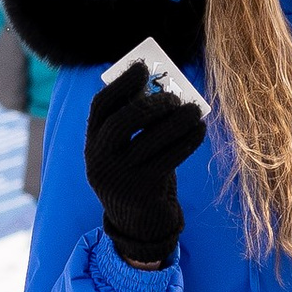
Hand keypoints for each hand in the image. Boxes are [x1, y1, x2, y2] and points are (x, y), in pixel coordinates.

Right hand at [84, 64, 206, 271]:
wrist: (140, 225)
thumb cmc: (139, 175)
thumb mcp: (128, 150)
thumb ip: (137, 123)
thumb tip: (159, 85)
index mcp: (92, 144)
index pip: (101, 106)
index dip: (121, 83)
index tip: (142, 67)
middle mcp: (99, 160)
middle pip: (123, 121)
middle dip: (152, 103)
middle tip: (175, 96)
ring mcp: (119, 177)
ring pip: (150, 139)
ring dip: (177, 120)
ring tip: (195, 109)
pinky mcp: (143, 190)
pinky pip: (169, 158)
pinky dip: (187, 140)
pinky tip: (199, 129)